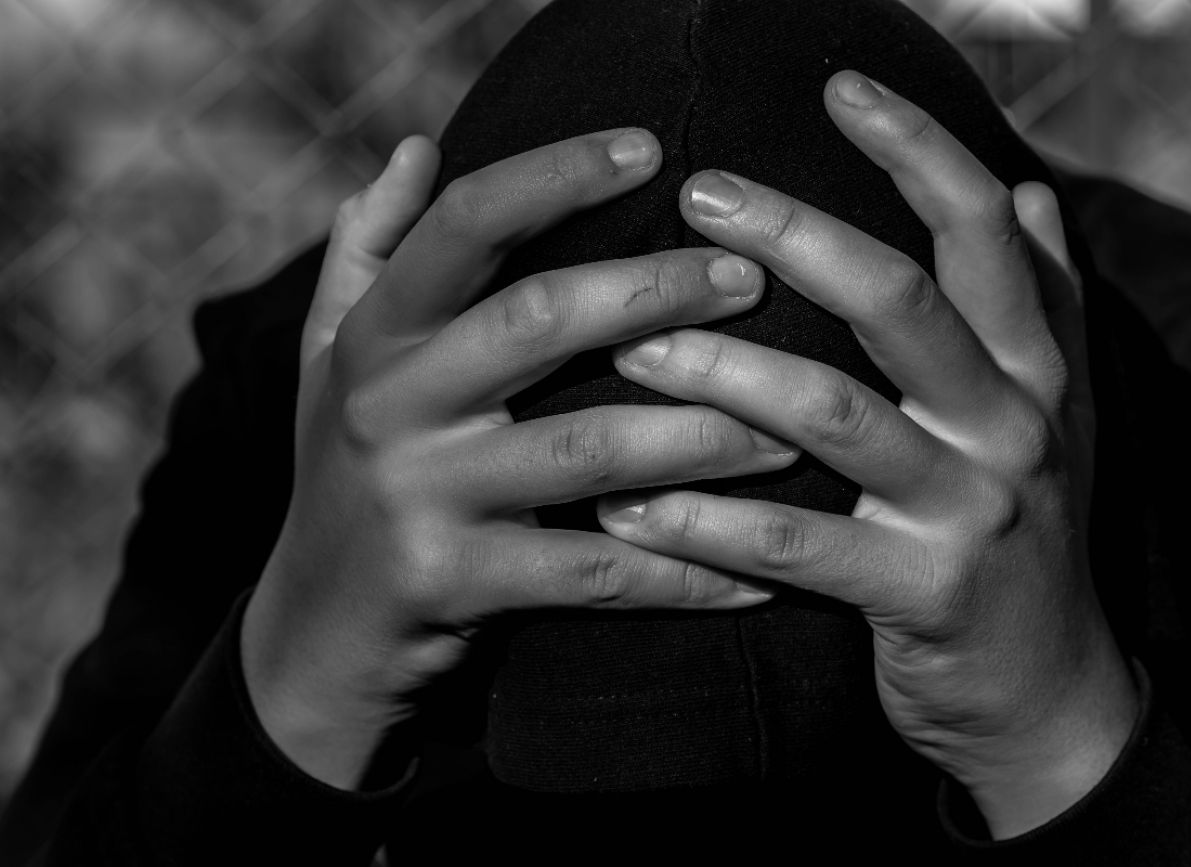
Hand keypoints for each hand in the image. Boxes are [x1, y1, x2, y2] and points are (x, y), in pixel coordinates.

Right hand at [241, 130, 796, 789]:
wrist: (314, 629)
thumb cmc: (345, 468)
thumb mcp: (329, 356)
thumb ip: (369, 251)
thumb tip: (415, 147)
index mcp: (375, 334)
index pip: (464, 226)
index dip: (555, 177)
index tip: (649, 147)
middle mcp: (391, 404)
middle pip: (538, 321)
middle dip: (657, 292)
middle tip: (750, 282)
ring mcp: (422, 497)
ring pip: (590, 450)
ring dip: (704, 437)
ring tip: (788, 429)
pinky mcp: (456, 584)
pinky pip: (598, 574)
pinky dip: (687, 572)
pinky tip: (759, 574)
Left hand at [597, 73, 1137, 836]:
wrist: (1047, 691)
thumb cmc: (1022, 534)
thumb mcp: (1056, 411)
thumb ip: (1042, 302)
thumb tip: (1025, 191)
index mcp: (1034, 366)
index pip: (979, 231)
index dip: (916, 148)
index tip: (839, 86)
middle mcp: (1012, 423)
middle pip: (897, 299)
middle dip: (792, 237)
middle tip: (698, 196)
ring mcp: (970, 509)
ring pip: (832, 415)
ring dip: (719, 374)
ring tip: (630, 349)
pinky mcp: (919, 594)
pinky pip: (796, 546)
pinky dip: (705, 522)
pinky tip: (628, 508)